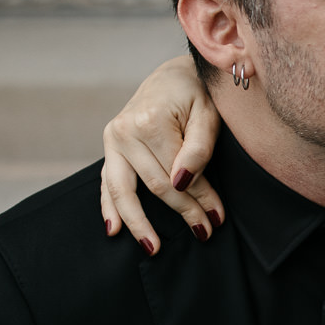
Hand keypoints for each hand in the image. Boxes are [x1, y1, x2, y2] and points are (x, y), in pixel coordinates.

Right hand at [100, 57, 223, 253]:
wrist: (174, 76)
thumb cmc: (198, 94)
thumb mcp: (208, 114)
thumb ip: (198, 149)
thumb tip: (182, 183)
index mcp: (150, 121)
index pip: (178, 174)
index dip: (200, 199)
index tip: (217, 219)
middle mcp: (124, 131)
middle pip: (155, 186)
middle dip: (182, 212)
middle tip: (203, 232)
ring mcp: (113, 140)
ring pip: (124, 191)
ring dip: (139, 223)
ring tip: (153, 248)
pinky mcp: (110, 147)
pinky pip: (107, 182)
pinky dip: (109, 207)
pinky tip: (114, 230)